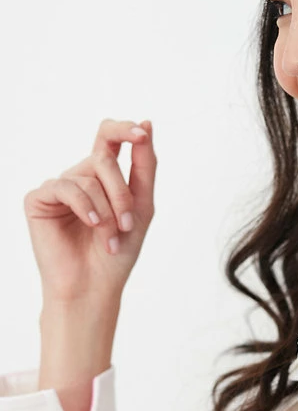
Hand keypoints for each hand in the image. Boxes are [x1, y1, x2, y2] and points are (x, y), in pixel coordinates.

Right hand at [24, 118, 156, 302]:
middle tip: (130, 223)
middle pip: (104, 157)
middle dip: (122, 191)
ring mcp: (58, 187)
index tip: (141, 132)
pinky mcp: (38, 200)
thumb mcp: (142, 204)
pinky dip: (86, 207)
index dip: (124, 129)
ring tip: (111, 238)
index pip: (109, 137)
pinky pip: (66, 187)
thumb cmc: (119, 251)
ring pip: (88, 176)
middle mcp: (79, 177)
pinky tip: (92, 225)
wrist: (95, 287)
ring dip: (108, 209)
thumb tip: (146, 123)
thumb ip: (144, 165)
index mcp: (103, 176)